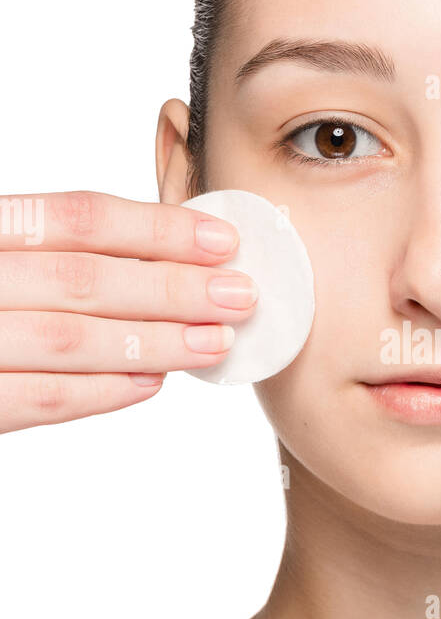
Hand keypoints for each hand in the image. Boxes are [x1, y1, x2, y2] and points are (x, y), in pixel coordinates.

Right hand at [0, 190, 257, 432]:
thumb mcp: (7, 261)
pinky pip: (46, 398)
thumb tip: (163, 262)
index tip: (222, 240)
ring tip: (215, 341)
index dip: (157, 228)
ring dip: (156, 341)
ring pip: (72, 339)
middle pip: (84, 279)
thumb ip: (55, 256)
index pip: (78, 219)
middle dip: (173, 288)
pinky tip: (154, 381)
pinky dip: (105, 388)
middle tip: (239, 296)